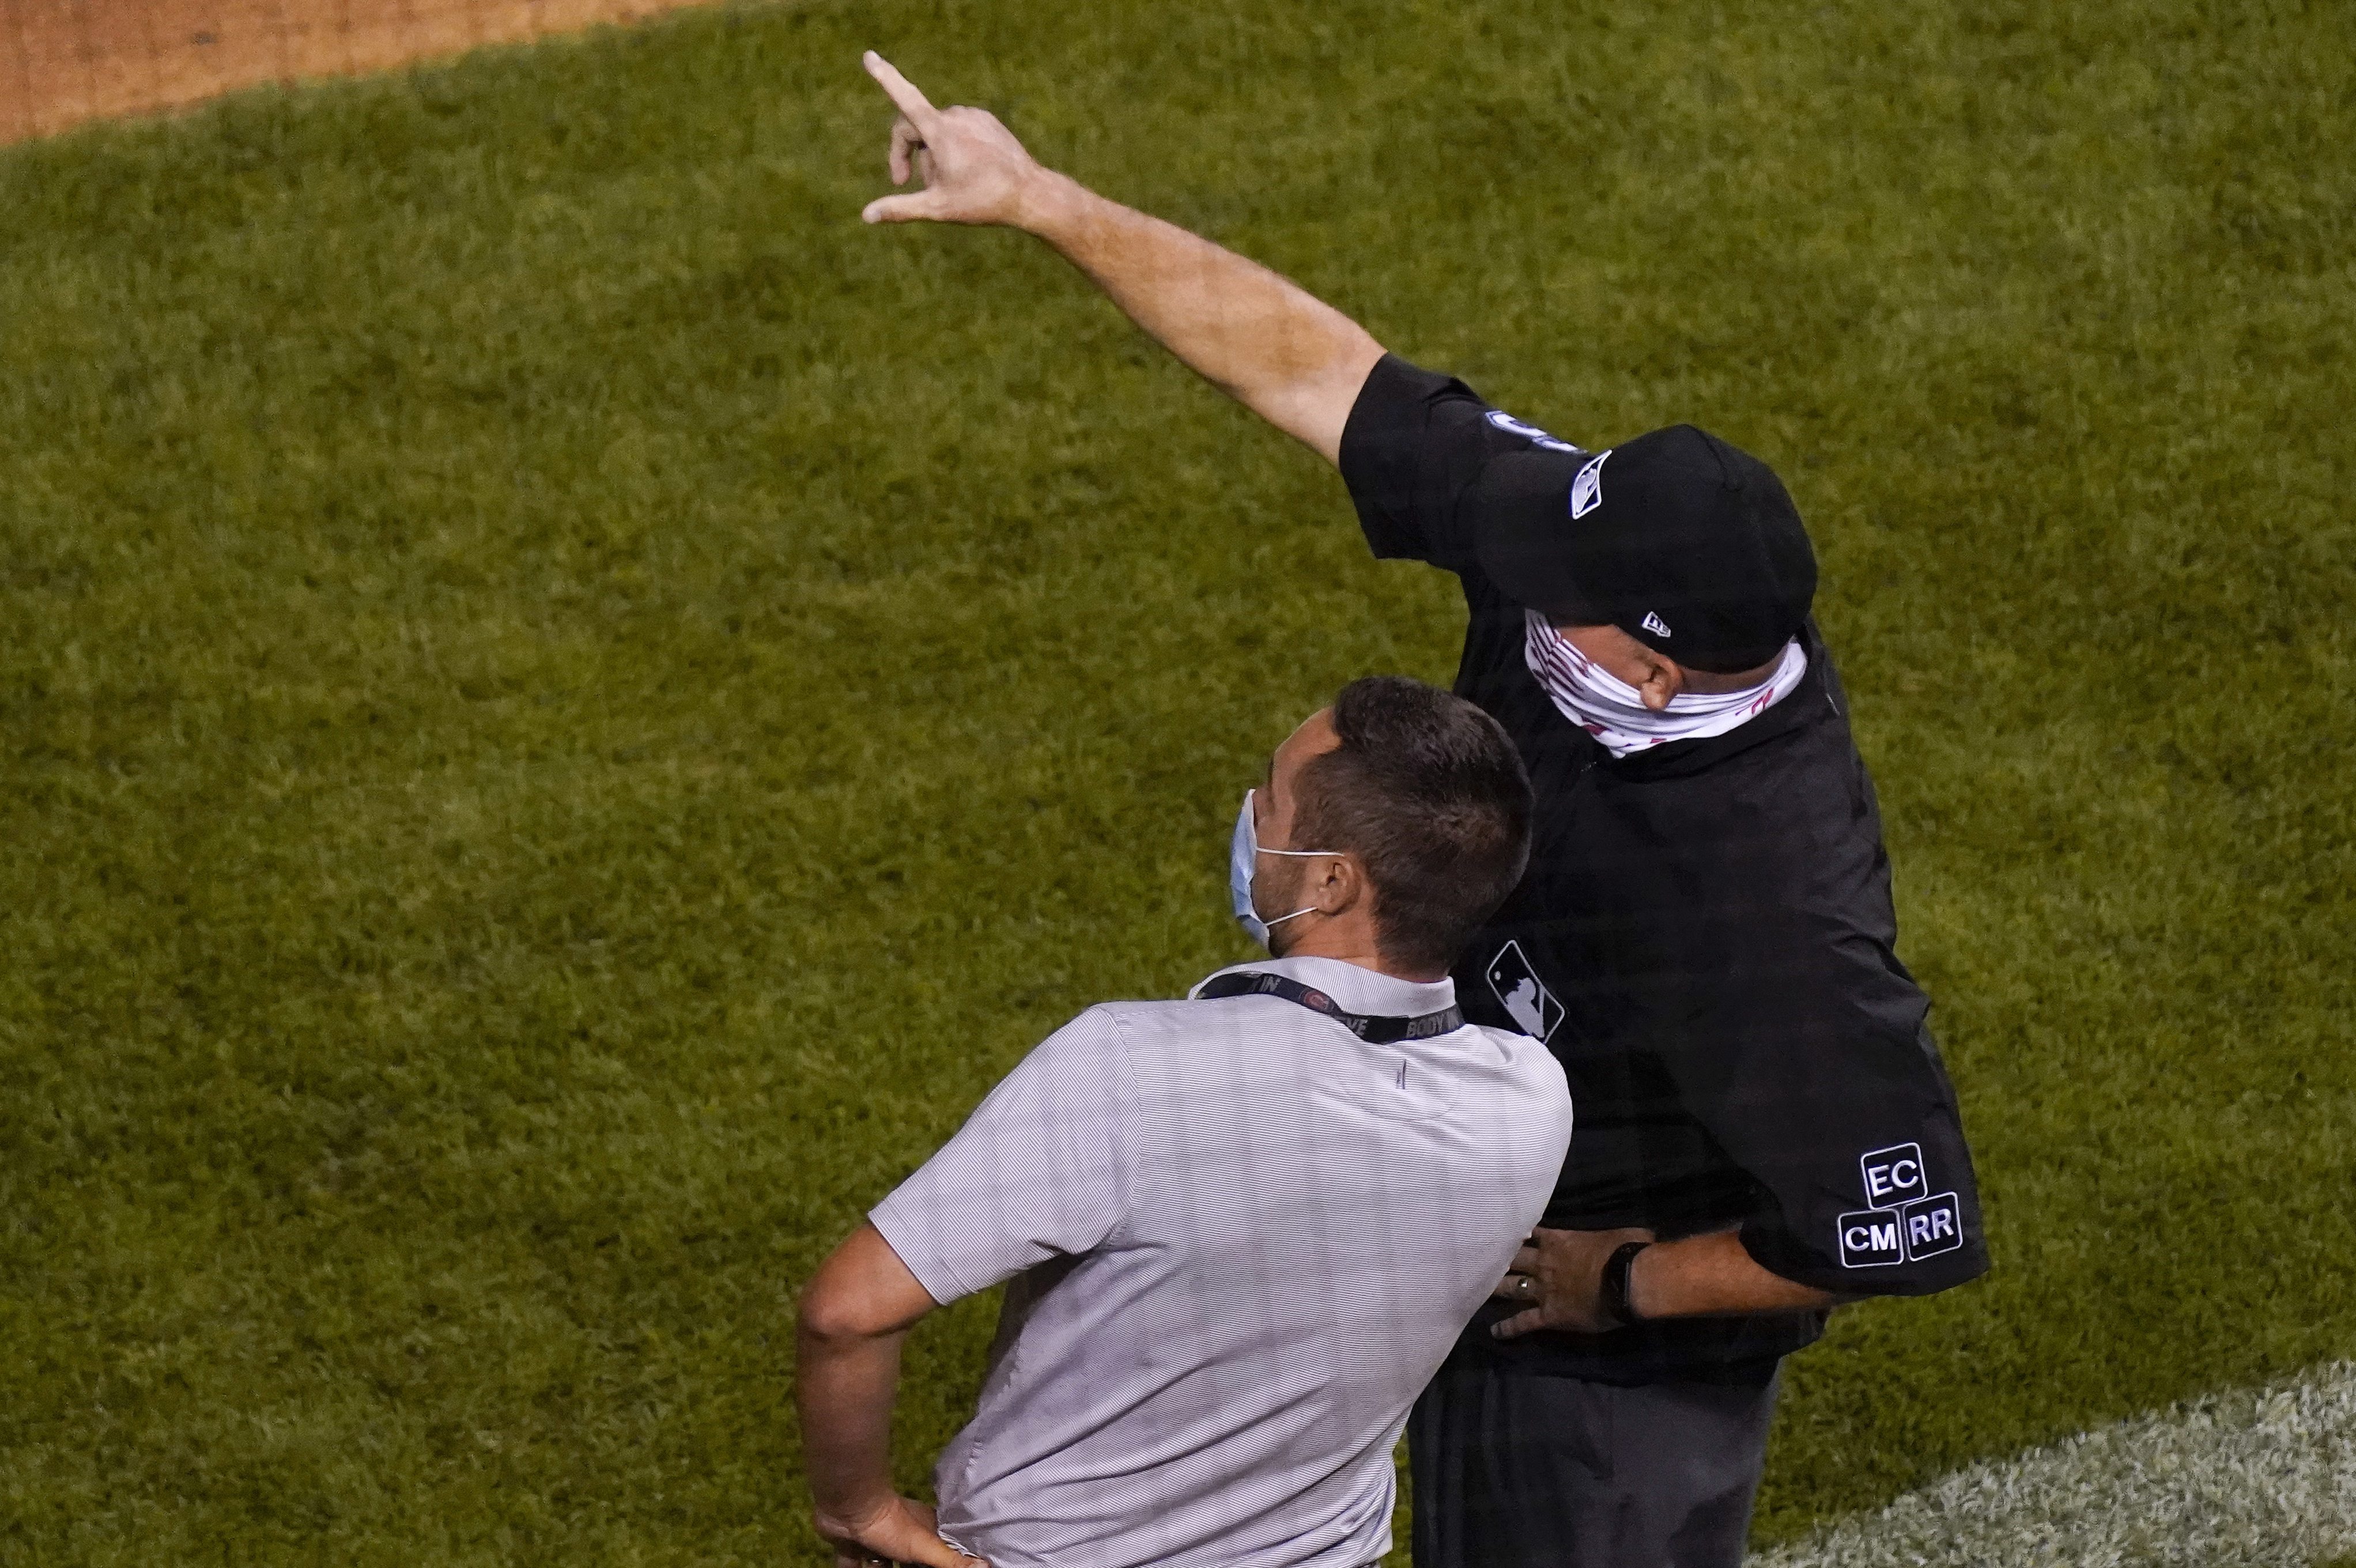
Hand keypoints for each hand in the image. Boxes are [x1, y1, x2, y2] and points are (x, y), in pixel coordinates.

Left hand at [815, 1493, 982, 1567]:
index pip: (940, 1551)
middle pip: (913, 1560)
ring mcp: (879, 1541)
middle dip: (912, 1566)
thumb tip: (986, 1565)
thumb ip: (952, 1560)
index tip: (939, 1563)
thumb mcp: (926, 1548)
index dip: (942, 1559)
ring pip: (885, 1564)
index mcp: (925, 1531)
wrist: (849, 1506)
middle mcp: (904, 1535)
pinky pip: (857, 1564)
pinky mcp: (855, 1547)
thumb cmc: (892, 1525)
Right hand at [859, 52, 1050, 228]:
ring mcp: (972, 116)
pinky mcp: (985, 120)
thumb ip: (900, 208)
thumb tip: (866, 216)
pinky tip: (967, 170)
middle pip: (913, 127)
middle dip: (904, 153)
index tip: (869, 57)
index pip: (906, 99)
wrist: (1030, 194)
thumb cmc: (983, 202)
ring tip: (947, 182)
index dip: (885, 78)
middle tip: (901, 182)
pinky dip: (951, 147)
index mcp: (942, 133)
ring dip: (931, 155)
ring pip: (935, 132)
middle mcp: (956, 117)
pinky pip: (957, 129)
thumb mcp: (937, 208)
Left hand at [1490, 1225, 1654, 1338]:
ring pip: (1511, 1287)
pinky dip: (1508, 1327)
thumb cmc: (1627, 1251)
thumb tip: (1621, 1234)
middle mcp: (1544, 1263)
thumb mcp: (1616, 1233)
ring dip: (1495, 1288)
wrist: (1628, 1279)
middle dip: (1496, 1260)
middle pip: (1512, 1260)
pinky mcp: (1548, 1314)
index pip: (1530, 1234)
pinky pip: (1523, 1321)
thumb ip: (1605, 1235)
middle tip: (1479, 1260)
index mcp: (1559, 1240)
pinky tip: (1494, 1332)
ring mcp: (1543, 1289)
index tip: (1502, 1233)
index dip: (1516, 1234)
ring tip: (1476, 1290)